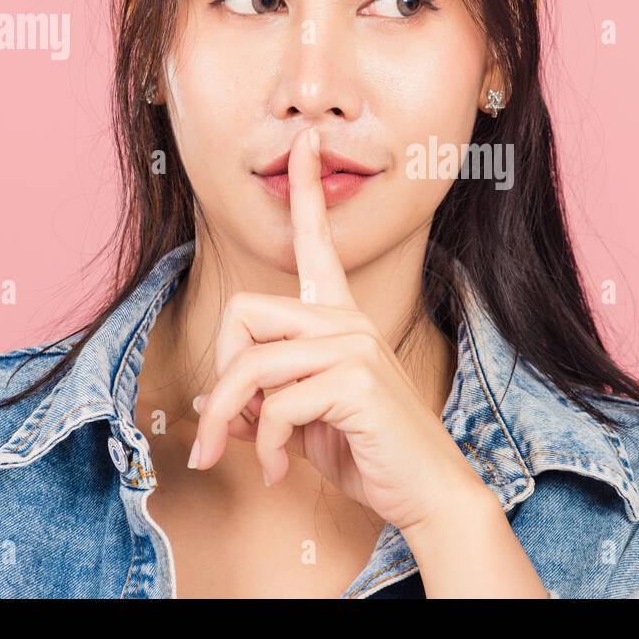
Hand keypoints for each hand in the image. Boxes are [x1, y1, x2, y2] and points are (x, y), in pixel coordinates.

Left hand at [188, 125, 484, 532]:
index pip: (318, 243)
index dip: (308, 190)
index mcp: (341, 320)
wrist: (428, 495)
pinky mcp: (356, 381)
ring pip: (251, 363)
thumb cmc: (369, 455)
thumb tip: (210, 404)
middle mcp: (348, 322)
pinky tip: (279, 470)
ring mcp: (355, 346)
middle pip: (242, 313)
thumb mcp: (304, 424)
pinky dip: (263, 445)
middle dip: (220, 375)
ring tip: (241, 457)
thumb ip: (264, 401)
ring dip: (229, 421)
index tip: (304, 143)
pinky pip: (274, 404)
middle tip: (220, 428)